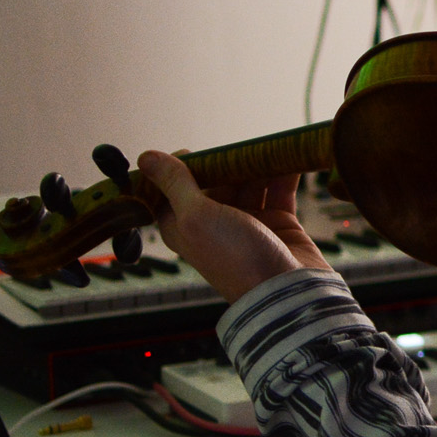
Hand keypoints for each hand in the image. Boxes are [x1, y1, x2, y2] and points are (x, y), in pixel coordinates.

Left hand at [137, 151, 331, 303]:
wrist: (286, 292)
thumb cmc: (235, 257)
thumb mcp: (196, 216)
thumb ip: (174, 183)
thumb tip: (146, 156)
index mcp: (185, 227)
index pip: (174, 190)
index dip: (181, 169)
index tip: (192, 150)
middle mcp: (214, 224)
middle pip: (216, 182)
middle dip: (227, 162)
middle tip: (239, 144)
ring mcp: (249, 223)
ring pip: (249, 183)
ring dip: (258, 164)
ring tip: (270, 145)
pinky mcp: (279, 223)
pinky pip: (279, 191)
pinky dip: (283, 174)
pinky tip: (290, 157)